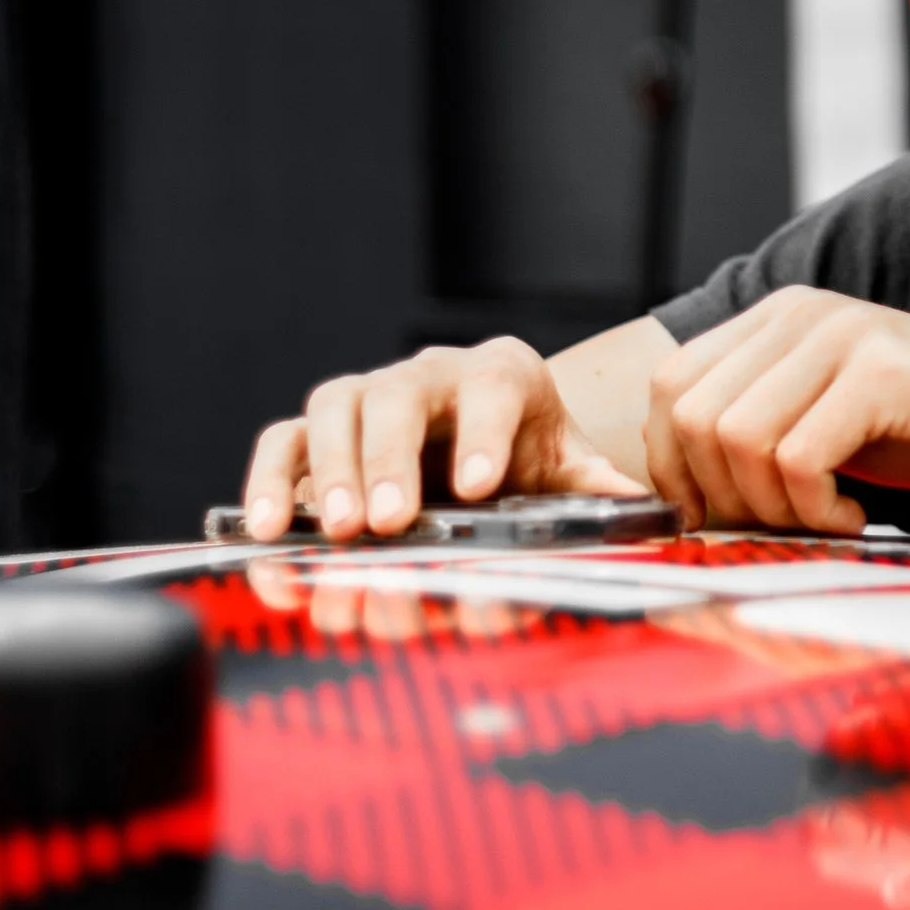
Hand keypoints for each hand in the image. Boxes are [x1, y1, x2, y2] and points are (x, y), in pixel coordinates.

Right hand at [239, 339, 641, 542]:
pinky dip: (268, 484)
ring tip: (339, 533)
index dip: (484, 433)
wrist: (486, 450)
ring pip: (334, 410)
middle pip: (398, 397)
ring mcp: (366, 397)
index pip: (493, 388)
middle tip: (389, 521)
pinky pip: (282, 443)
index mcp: (502, 375)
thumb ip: (597, 490)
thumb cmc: (528, 458)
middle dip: (391, 460)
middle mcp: (428, 373)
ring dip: (330, 474)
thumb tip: (642, 512)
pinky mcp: (317, 432)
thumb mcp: (568, 469)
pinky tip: (267, 535)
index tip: (478, 487)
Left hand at [643, 291, 909, 532]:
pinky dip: (818, 510)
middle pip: (692, 416)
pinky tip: (860, 515)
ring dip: (773, 507)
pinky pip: (796, 459)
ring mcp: (845, 337)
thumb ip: (761, 428)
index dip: (676, 466)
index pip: (671, 387)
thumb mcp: (834, 421)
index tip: (721, 517)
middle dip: (721, 495)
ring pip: (737, 440)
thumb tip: (678, 492)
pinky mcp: (884, 375)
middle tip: (782, 526)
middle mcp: (806, 312)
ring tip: (828, 518)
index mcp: (784, 316)